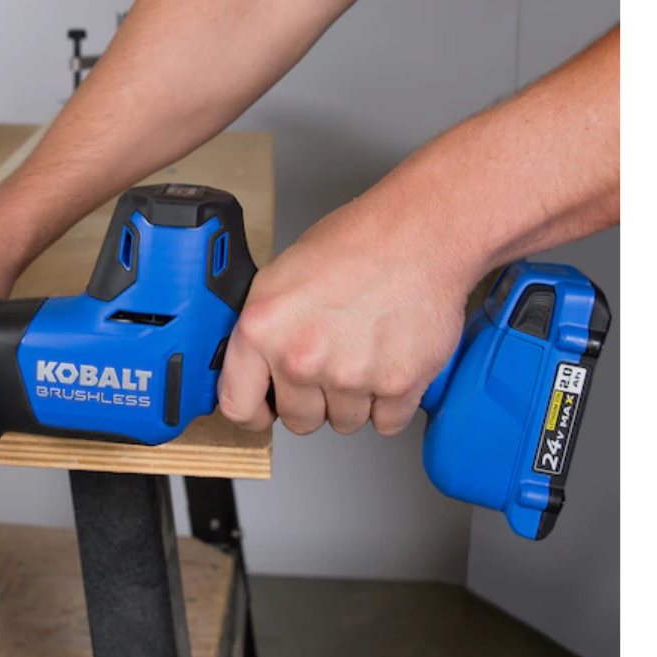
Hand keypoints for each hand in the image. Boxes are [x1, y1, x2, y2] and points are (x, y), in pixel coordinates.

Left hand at [217, 193, 471, 436]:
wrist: (419, 234)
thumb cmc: (355, 246)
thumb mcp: (280, 279)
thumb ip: (262, 334)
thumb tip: (253, 371)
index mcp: (262, 329)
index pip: (237, 406)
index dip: (254, 412)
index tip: (265, 410)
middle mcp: (302, 357)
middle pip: (298, 420)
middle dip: (313, 399)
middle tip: (331, 360)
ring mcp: (351, 375)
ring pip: (344, 422)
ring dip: (354, 399)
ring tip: (364, 351)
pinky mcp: (398, 385)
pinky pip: (386, 422)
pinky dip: (391, 401)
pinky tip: (388, 362)